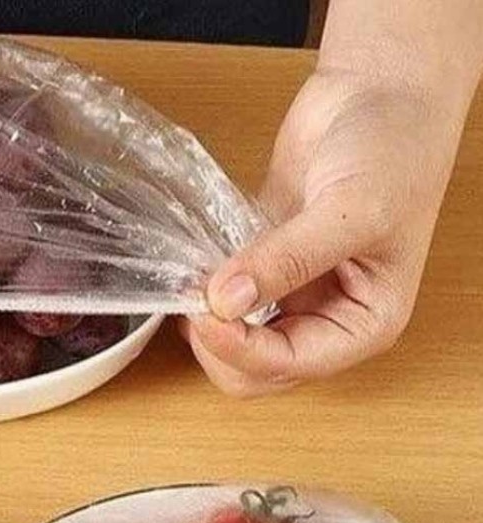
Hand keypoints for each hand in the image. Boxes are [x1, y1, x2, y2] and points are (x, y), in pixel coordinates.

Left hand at [181, 67, 467, 395]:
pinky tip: (190, 273)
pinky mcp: (264, 270)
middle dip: (218, 345)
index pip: (288, 367)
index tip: (205, 312)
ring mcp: (293, 297)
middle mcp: (327, 321)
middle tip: (192, 299)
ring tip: (189, 283)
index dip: (240, 350)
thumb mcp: (349, 208)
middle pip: (254, 371)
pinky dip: (202, 296)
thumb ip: (288, 259)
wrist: (382, 90)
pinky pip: (222, 304)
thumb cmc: (394, 148)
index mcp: (364, 324)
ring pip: (233, 344)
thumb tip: (226, 300)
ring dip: (205, 325)